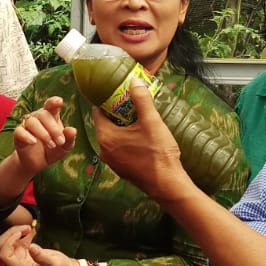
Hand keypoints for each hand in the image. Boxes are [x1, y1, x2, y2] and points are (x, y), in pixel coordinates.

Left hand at [0, 225, 81, 265]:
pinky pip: (14, 240)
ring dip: (15, 232)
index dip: (9, 242)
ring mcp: (17, 258)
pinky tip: (30, 231)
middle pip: (2, 247)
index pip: (4, 256)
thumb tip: (32, 247)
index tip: (21, 233)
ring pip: (6, 242)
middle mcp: (16, 265)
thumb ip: (42, 257)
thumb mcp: (54, 263)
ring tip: (29, 228)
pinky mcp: (21, 252)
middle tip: (26, 227)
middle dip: (11, 234)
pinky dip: (20, 233)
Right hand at [11, 97, 77, 174]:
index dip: (54, 102)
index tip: (59, 102)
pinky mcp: (18, 135)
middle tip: (60, 142)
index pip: (50, 105)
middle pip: (43, 114)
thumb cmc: (52, 150)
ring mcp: (27, 125)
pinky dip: (26, 136)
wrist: (38, 164)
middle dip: (53, 128)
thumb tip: (72, 130)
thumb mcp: (65, 147)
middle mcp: (37, 117)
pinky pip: (19, 131)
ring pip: (32, 122)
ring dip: (43, 134)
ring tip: (51, 145)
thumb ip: (69, 138)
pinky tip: (34, 142)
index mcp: (50, 116)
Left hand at [90, 80, 188, 200]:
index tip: (119, 93)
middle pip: (106, 125)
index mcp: (106, 137)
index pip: (98, 113)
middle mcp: (104, 150)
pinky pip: (120, 149)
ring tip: (139, 118)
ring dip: (124, 128)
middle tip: (132, 103)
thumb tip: (135, 81)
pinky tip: (142, 137)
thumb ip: (141, 100)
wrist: (168, 184)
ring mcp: (112, 162)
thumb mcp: (151, 122)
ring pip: (114, 138)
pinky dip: (127, 140)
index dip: (108, 101)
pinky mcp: (122, 170)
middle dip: (118, 113)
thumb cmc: (158, 153)